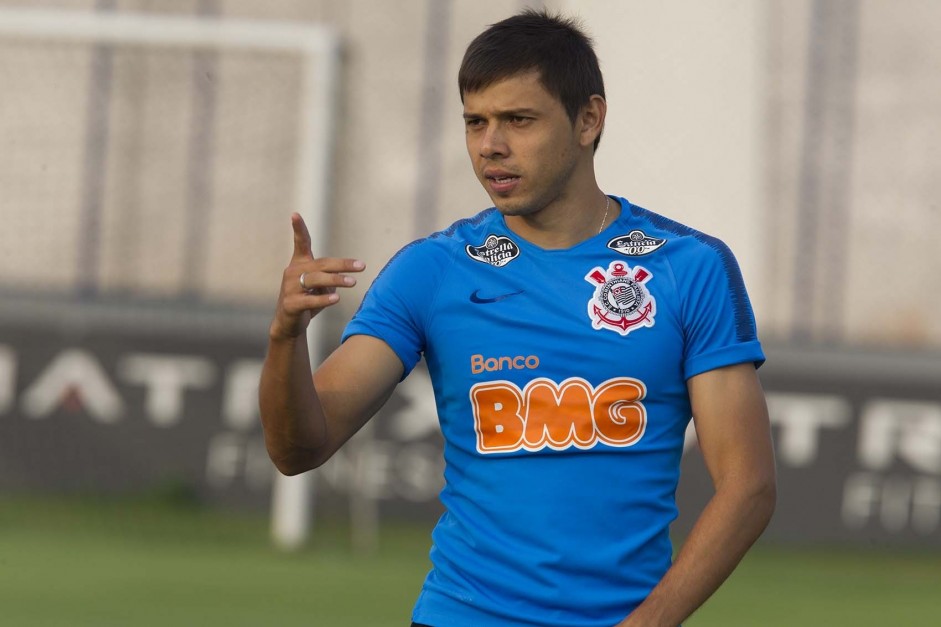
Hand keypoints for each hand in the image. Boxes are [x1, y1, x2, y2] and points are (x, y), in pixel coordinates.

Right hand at [270, 213, 364, 339]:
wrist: (289, 324)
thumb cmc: (307, 300)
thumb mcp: (319, 286)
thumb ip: (329, 278)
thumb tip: (341, 281)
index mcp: (300, 264)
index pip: (300, 243)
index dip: (298, 229)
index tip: (295, 214)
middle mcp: (292, 272)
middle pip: (321, 264)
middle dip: (342, 265)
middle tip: (361, 266)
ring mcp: (289, 288)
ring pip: (315, 280)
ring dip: (336, 281)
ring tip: (352, 283)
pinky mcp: (291, 304)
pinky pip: (310, 300)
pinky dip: (323, 299)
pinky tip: (336, 299)